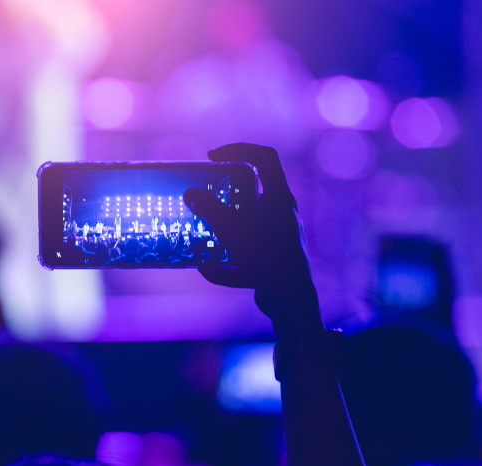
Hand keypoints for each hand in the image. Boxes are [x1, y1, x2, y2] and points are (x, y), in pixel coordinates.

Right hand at [183, 143, 321, 334]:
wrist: (291, 300)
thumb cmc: (266, 258)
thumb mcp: (232, 229)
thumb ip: (209, 209)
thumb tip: (190, 194)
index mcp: (280, 197)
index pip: (264, 157)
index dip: (238, 149)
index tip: (213, 157)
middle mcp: (283, 214)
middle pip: (253, 192)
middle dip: (225, 194)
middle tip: (205, 196)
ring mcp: (279, 238)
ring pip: (248, 224)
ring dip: (224, 227)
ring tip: (202, 232)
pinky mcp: (273, 261)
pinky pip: (247, 255)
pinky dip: (227, 261)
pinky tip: (206, 268)